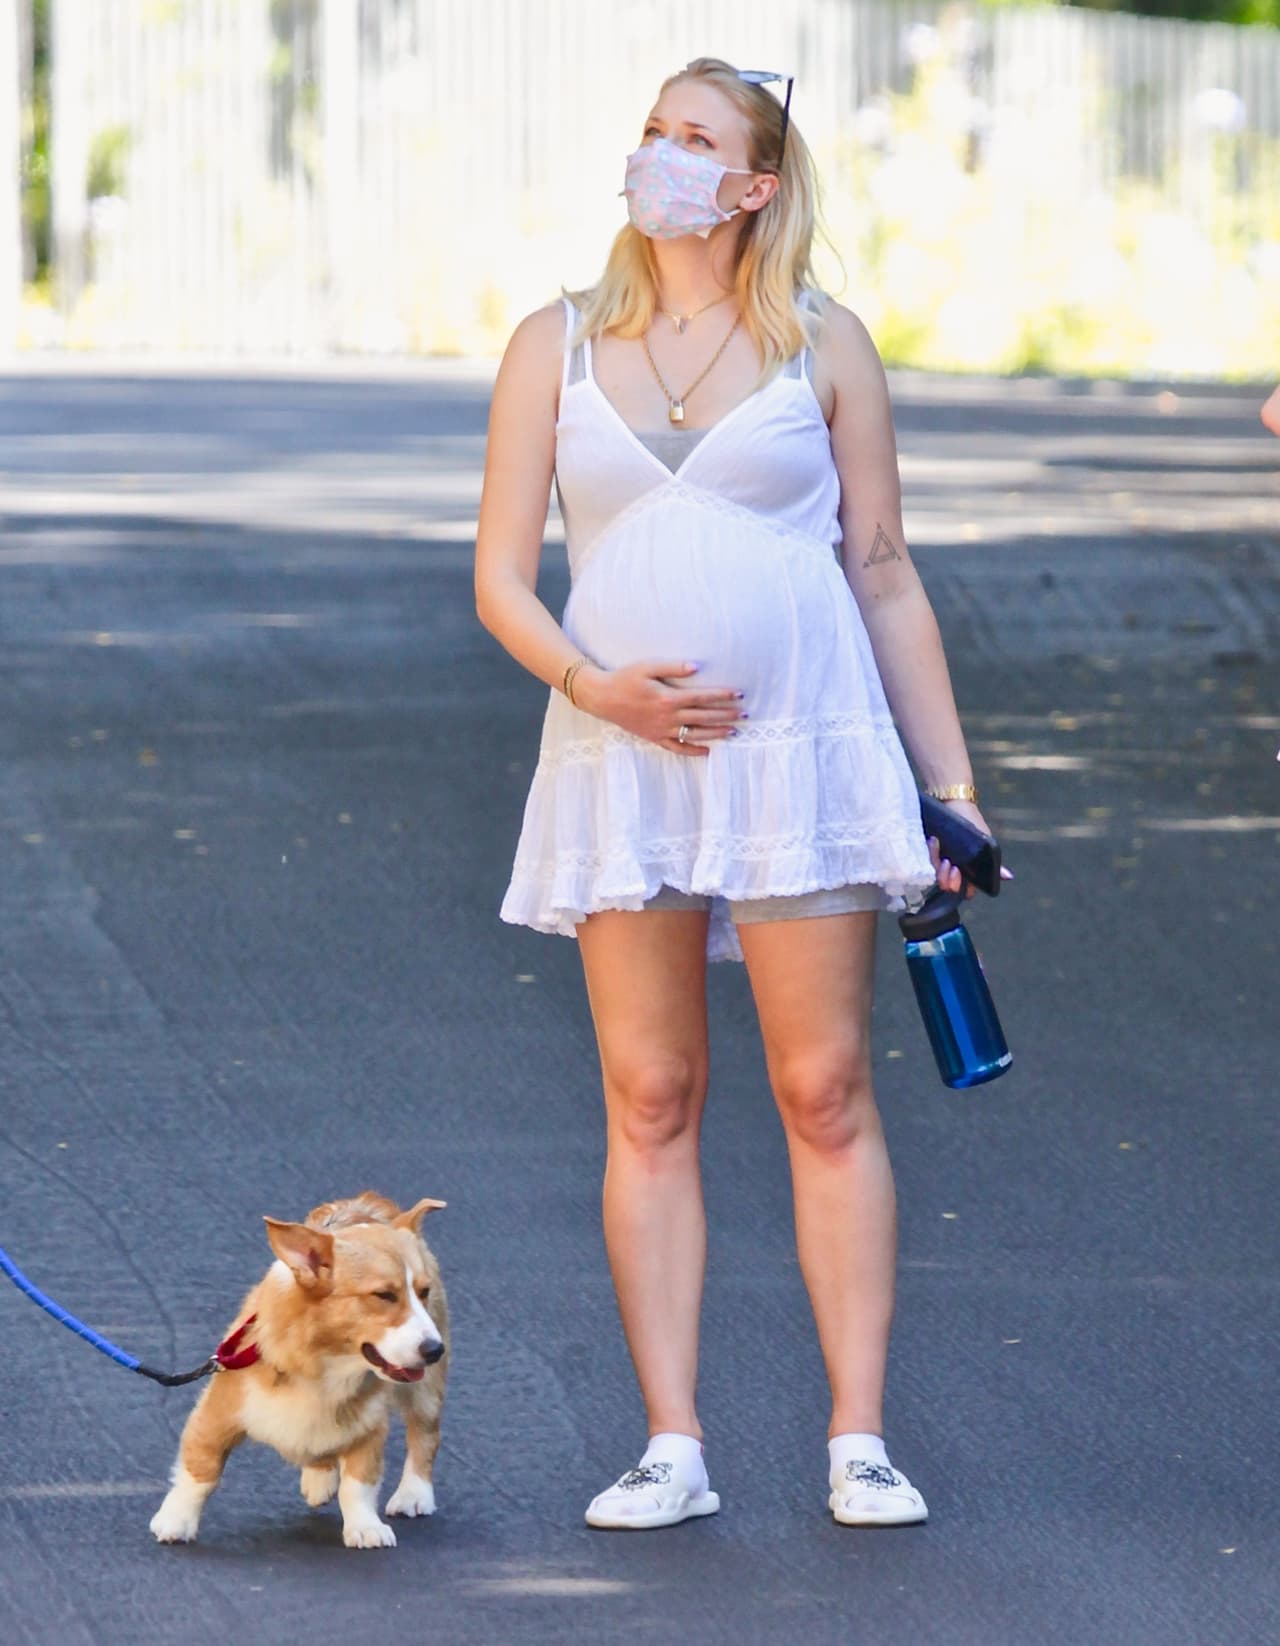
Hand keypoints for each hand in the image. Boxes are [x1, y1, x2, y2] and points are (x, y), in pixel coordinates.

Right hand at [574, 659, 745, 756]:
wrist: (602, 697)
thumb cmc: (625, 678)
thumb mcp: (648, 666)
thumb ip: (674, 666)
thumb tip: (697, 667)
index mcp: (668, 697)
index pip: (702, 697)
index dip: (722, 696)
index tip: (740, 694)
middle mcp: (667, 716)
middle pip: (703, 717)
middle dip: (726, 715)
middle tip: (745, 715)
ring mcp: (661, 730)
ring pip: (694, 734)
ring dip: (716, 733)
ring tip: (734, 732)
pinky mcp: (654, 738)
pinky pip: (677, 748)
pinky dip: (693, 750)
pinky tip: (707, 751)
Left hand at [927, 798, 1014, 898]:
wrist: (953, 801)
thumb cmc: (970, 821)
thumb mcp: (984, 841)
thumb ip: (993, 862)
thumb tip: (1008, 877)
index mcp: (966, 871)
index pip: (963, 891)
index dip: (960, 887)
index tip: (958, 872)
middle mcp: (950, 869)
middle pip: (946, 887)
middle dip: (946, 879)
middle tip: (949, 864)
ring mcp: (936, 861)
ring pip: (933, 876)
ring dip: (936, 864)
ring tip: (939, 847)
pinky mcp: (924, 852)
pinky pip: (923, 861)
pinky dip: (928, 852)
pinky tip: (933, 842)